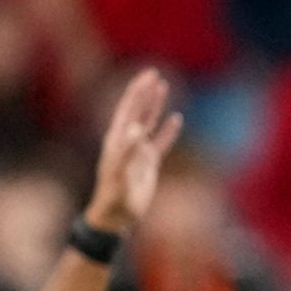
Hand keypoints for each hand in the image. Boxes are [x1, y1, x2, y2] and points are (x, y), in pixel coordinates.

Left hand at [84, 69, 185, 234]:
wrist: (116, 217)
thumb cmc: (113, 196)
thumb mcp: (119, 173)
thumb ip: (127, 150)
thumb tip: (137, 128)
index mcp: (117, 139)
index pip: (128, 109)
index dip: (137, 91)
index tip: (148, 76)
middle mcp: (127, 142)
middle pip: (138, 110)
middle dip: (145, 92)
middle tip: (155, 74)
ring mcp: (138, 152)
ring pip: (149, 122)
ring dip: (155, 105)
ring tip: (164, 87)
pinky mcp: (148, 164)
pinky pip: (161, 143)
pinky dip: (168, 131)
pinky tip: (176, 119)